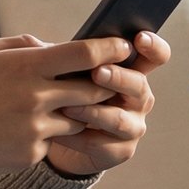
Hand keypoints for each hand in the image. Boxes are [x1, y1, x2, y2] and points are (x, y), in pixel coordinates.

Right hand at [0, 33, 139, 176]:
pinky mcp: (29, 155)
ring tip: (48, 106)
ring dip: (73, 111)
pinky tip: (16, 129)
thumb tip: (57, 47)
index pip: (85, 54)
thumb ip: (24, 45)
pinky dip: (45, 134)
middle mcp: (35, 99)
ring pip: (77, 119)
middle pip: (92, 89)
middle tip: (104, 79)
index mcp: (24, 67)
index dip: (111, 49)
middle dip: (102, 84)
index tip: (123, 47)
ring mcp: (34, 131)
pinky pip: (51, 142)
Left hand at [43, 29, 167, 178]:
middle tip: (97, 72)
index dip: (153, 46)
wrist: (59, 135)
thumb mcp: (66, 70)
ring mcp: (133, 125)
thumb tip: (32, 42)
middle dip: (118, 78)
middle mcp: (139, 97)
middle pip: (139, 85)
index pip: (155, 56)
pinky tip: (60, 132)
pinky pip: (102, 144)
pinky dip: (78, 137)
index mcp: (132, 71)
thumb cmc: (68, 93)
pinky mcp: (121, 150)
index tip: (139, 38)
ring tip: (67, 106)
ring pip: (120, 119)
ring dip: (93, 112)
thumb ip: (59, 55)